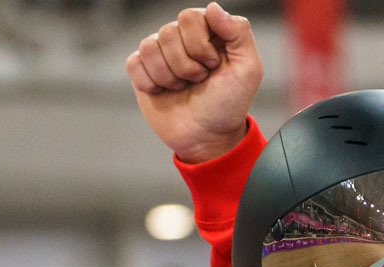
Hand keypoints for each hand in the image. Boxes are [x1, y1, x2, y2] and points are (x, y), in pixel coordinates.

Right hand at [126, 2, 262, 162]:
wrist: (207, 136)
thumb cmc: (228, 104)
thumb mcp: (248, 69)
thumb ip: (239, 32)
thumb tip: (212, 7)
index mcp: (208, 31)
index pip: (190, 17)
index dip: (200, 45)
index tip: (213, 65)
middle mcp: (183, 37)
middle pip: (168, 32)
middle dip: (187, 65)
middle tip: (200, 80)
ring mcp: (161, 52)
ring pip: (149, 47)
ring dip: (170, 77)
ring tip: (184, 88)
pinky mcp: (142, 70)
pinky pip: (134, 63)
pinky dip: (151, 83)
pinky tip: (164, 92)